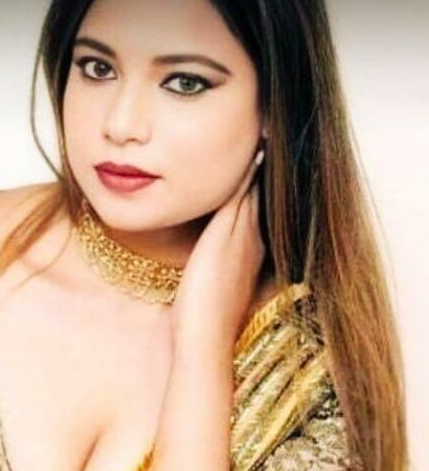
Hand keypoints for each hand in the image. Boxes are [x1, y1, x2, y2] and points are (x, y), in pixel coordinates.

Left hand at [170, 154, 265, 356]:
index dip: (259, 186)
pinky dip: (246, 172)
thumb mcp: (212, 290)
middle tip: (268, 135)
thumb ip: (214, 272)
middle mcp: (251, 241)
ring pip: (254, 190)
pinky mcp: (226, 234)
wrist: (204, 339)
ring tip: (263, 131)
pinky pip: (239, 193)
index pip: (256, 210)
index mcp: (248, 253)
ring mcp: (241, 237)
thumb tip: (206, 267)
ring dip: (259, 163)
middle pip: (260, 194)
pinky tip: (250, 149)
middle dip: (264, 167)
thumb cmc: (202, 322)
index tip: (258, 163)